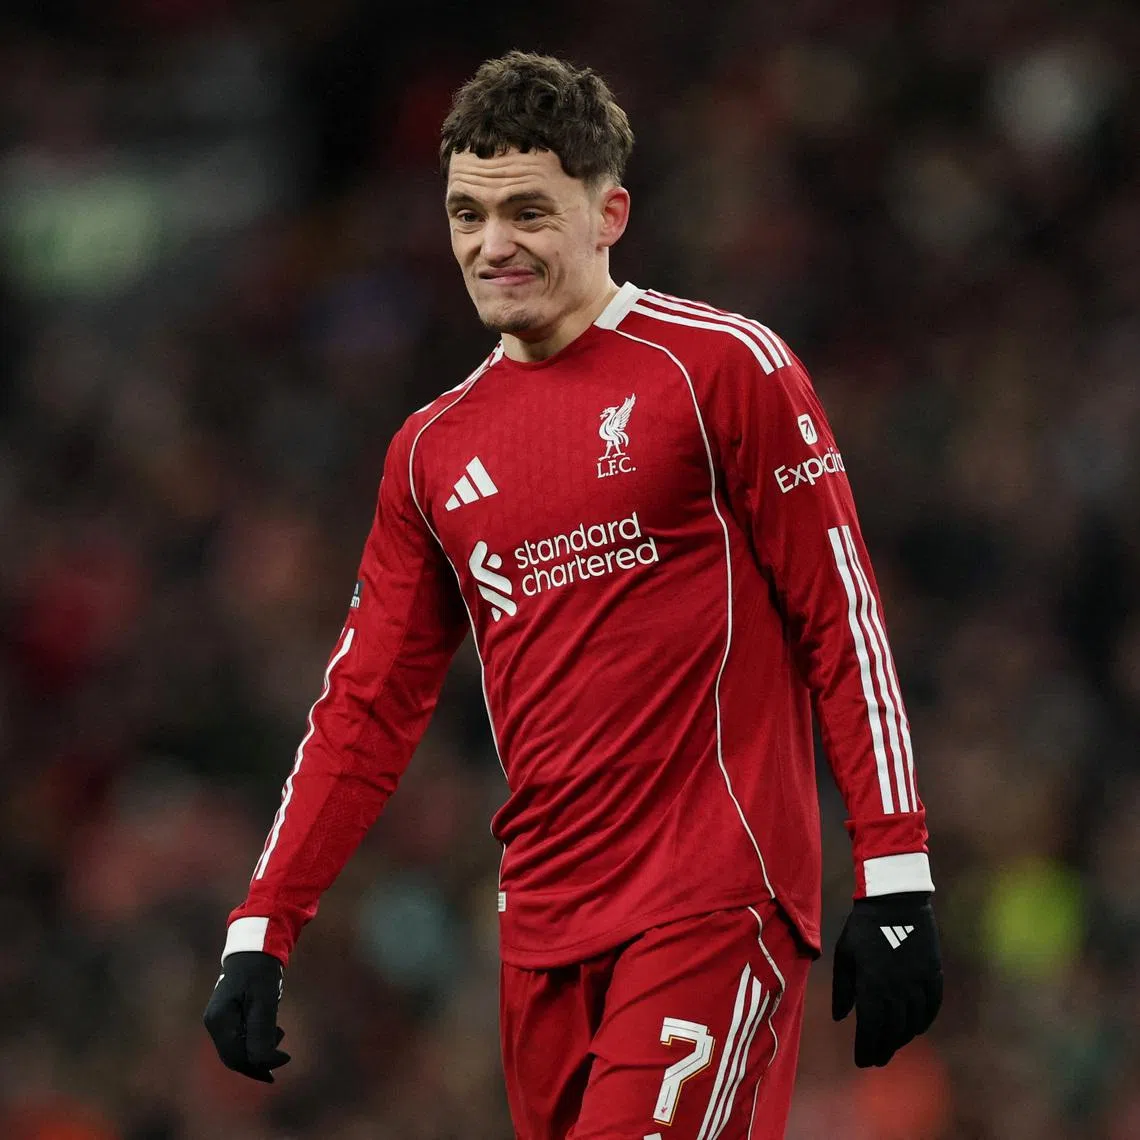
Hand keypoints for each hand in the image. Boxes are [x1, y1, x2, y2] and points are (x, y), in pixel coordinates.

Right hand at [203, 951, 290, 1081]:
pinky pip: (240, 1036)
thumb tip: (265, 1064)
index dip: (259, 1065)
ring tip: (279, 1034)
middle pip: (234, 1055)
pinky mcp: (227, 1014)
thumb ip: (262, 1034)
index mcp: (219, 1021)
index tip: (284, 1059)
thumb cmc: (260, 971)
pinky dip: (255, 1038)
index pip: (235, 1057)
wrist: (254, 946)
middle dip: (258, 1060)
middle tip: (283, 1056)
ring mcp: (219, 1019)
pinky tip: (271, 1029)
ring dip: (258, 1048)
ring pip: (238, 1046)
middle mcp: (214, 1023)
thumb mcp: (264, 1002)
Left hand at [832, 891, 942, 1066]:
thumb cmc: (862, 927)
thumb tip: (840, 1018)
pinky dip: (923, 1022)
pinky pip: (931, 1008)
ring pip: (913, 1024)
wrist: (894, 901)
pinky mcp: (933, 975)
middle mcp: (897, 990)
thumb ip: (843, 989)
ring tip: (891, 1045)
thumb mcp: (845, 955)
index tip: (861, 1061)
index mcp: (872, 985)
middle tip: (875, 1060)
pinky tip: (915, 1028)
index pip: (871, 1029)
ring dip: (901, 1038)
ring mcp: (918, 983)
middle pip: (892, 1032)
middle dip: (883, 1049)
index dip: (866, 1048)